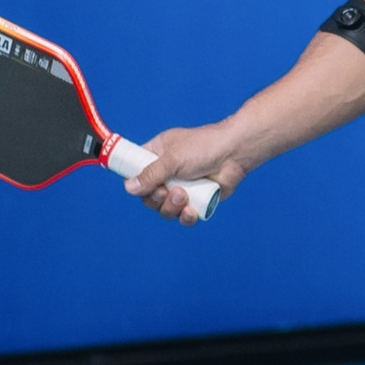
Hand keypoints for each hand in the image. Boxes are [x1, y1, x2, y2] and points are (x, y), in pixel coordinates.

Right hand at [124, 126, 247, 225]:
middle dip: (156, 199)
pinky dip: (186, 217)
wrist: (235, 152)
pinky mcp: (197, 200)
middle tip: (166, 191)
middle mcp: (168, 173)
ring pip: (165, 209)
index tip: (139, 187)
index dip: (135, 183)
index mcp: (157, 156)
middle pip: (149, 197)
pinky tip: (191, 211)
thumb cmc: (204, 146)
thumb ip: (150, 174)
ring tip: (184, 196)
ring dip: (171, 207)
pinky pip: (184, 216)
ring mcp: (182, 187)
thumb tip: (129, 188)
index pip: (135, 172)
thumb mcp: (172, 158)